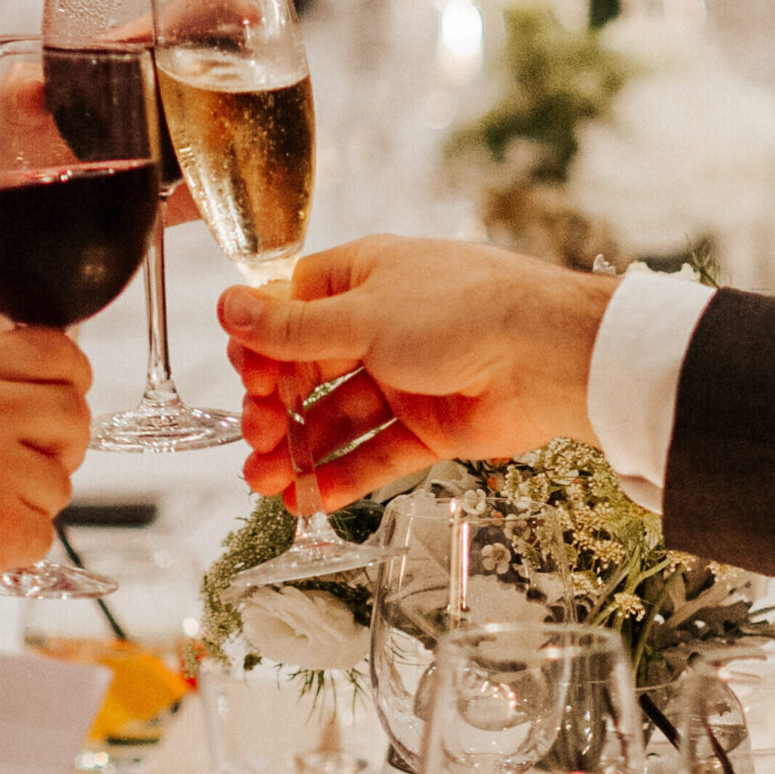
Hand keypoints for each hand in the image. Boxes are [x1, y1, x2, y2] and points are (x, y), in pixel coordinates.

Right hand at [0, 327, 91, 683]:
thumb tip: (37, 380)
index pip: (56, 351)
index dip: (70, 379)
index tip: (61, 399)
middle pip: (74, 415)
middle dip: (60, 445)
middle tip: (25, 468)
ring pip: (61, 482)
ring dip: (28, 503)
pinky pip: (42, 534)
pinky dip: (12, 548)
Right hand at [216, 235, 614, 509]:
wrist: (548, 356)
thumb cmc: (464, 310)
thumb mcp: (362, 316)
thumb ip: (290, 327)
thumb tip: (226, 307)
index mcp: (364, 278)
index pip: (293, 311)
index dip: (263, 347)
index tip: (246, 378)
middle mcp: (382, 325)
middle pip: (310, 370)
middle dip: (275, 406)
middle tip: (255, 436)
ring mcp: (406, 377)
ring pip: (338, 418)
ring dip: (298, 449)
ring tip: (265, 482)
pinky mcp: (429, 425)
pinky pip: (375, 452)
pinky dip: (341, 475)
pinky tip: (307, 497)